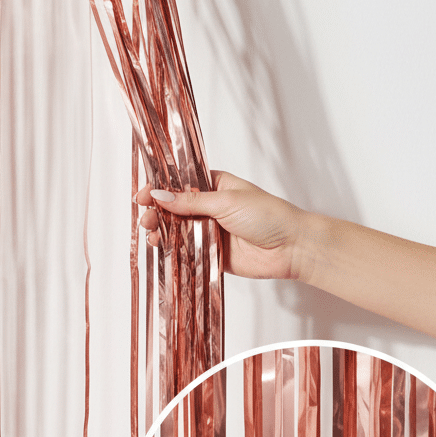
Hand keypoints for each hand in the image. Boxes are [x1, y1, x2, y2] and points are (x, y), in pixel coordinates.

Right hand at [135, 171, 311, 281]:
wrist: (292, 247)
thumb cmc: (267, 215)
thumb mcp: (226, 201)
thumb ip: (190, 201)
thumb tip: (159, 195)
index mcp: (214, 186)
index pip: (180, 184)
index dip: (159, 188)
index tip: (143, 195)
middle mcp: (209, 207)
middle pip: (174, 208)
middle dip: (157, 212)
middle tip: (146, 217)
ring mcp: (209, 230)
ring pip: (177, 230)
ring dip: (161, 230)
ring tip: (152, 233)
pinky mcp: (211, 252)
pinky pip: (186, 251)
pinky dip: (171, 250)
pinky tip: (160, 247)